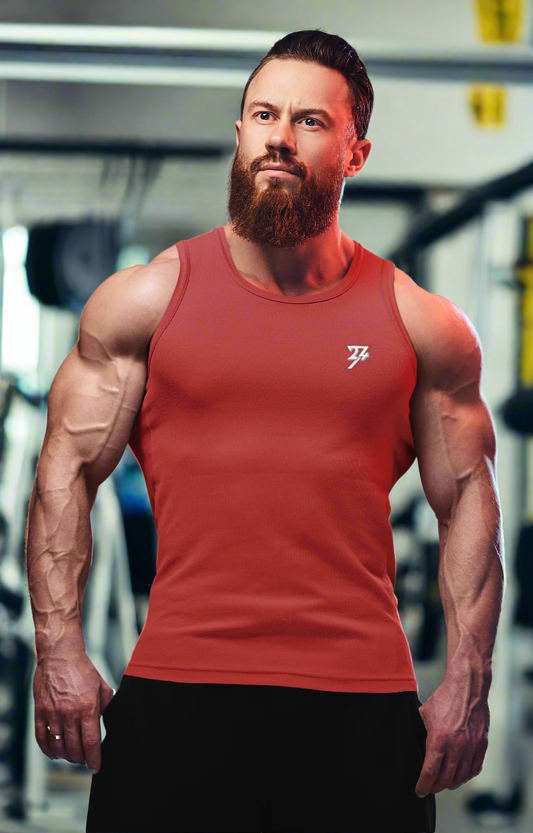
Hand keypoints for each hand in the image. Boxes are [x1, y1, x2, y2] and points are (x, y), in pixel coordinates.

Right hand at [33, 648, 114, 774]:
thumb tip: (108, 723)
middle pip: (75, 748)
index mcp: (88, 707)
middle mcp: (70, 712)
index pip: (91, 741)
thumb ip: (106, 706)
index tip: (96, 767)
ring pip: (59, 746)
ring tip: (72, 756)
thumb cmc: (82, 670)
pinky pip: (42, 737)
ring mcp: (53, 713)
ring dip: (66, 756)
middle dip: (81, 759)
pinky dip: (48, 750)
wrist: (60, 655)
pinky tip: (55, 753)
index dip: (94, 758)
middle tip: (85, 760)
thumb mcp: (101, 686)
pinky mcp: (40, 711)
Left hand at [415, 675, 489, 797]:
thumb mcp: (425, 714)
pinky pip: (474, 768)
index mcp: (439, 739)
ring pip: (461, 777)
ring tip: (443, 783)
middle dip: (435, 786)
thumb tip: (418, 745)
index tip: (419, 791)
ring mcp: (471, 747)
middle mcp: (456, 746)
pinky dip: (466, 775)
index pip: (430, 772)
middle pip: (445, 778)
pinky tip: (459, 775)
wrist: (468, 687)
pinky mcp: (482, 745)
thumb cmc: (444, 698)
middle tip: (430, 787)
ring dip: (450, 783)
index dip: (424, 784)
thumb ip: (423, 733)